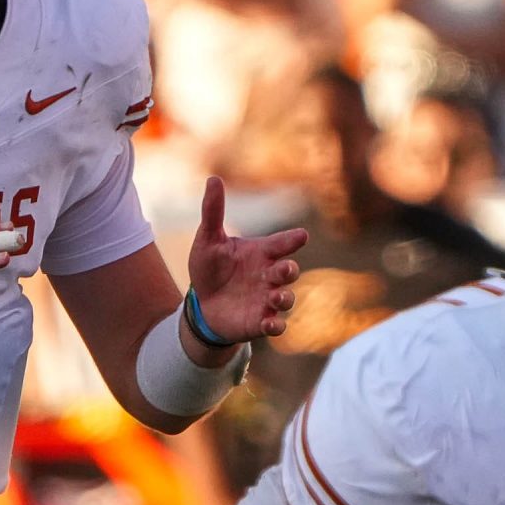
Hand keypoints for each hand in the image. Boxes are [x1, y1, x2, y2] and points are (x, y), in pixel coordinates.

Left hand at [186, 176, 306, 343]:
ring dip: (285, 298)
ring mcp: (267, 299)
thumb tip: (212, 179)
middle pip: (288, 270)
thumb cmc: (210, 268)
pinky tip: (271, 324)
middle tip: (285, 268)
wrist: (202, 304)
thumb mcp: (208, 239)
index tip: (301, 236)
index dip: (292, 240)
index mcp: (261, 252)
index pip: (282, 243)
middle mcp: (269, 275)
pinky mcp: (261, 321)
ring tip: (276, 297)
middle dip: (290, 270)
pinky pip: (276, 325)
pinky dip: (276, 325)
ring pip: (286, 298)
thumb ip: (213, 211)